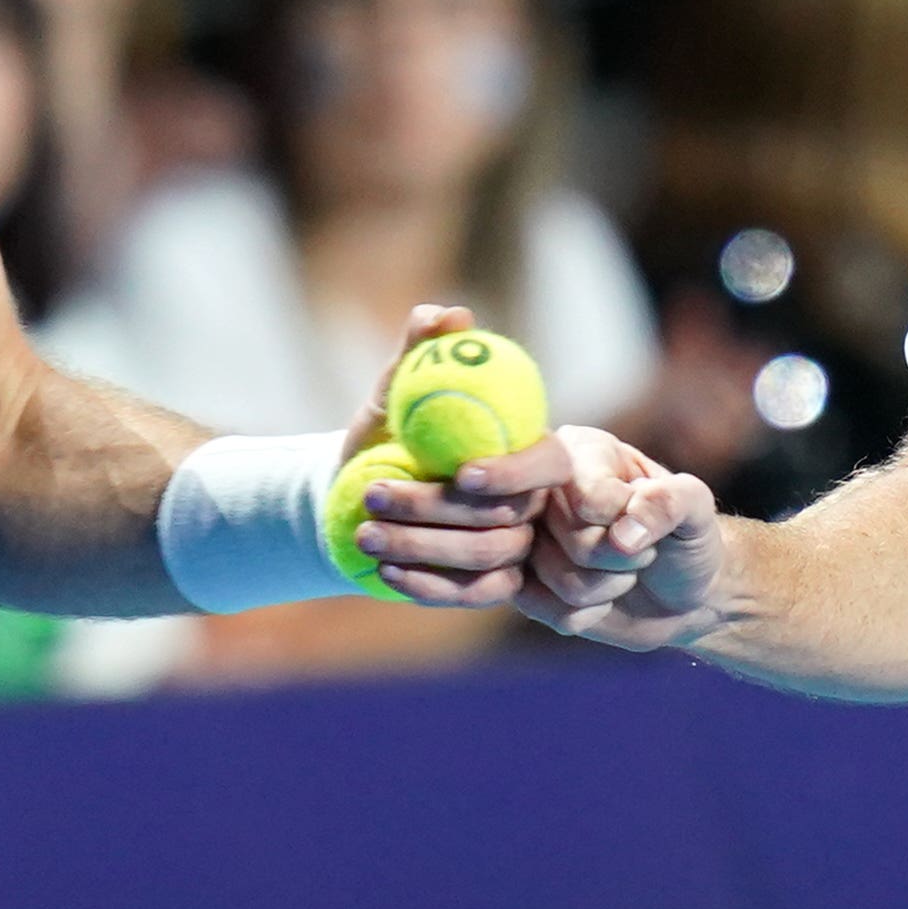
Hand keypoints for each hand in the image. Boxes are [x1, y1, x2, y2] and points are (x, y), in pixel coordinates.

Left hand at [335, 305, 549, 606]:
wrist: (360, 496)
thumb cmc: (387, 435)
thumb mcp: (395, 392)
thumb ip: (420, 352)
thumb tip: (446, 314)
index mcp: (525, 450)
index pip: (546, 463)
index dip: (513, 472)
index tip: (462, 473)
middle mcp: (533, 502)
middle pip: (508, 516)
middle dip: (437, 509)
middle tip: (375, 496)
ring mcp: (517, 548)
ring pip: (486, 557)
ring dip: (420, 546)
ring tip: (365, 532)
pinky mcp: (493, 586)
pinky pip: (472, 594)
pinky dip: (428, 586)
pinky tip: (386, 571)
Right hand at [454, 425, 725, 651]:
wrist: (688, 592)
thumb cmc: (688, 535)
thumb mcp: (696, 508)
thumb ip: (670, 502)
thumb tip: (622, 531)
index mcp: (578, 453)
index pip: (549, 466)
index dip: (535, 481)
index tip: (475, 480)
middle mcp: (543, 493)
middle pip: (564, 532)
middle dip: (616, 554)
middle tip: (641, 550)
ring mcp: (530, 544)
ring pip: (557, 577)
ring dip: (606, 585)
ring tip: (625, 570)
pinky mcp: (527, 589)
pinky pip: (546, 609)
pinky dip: (587, 613)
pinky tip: (602, 598)